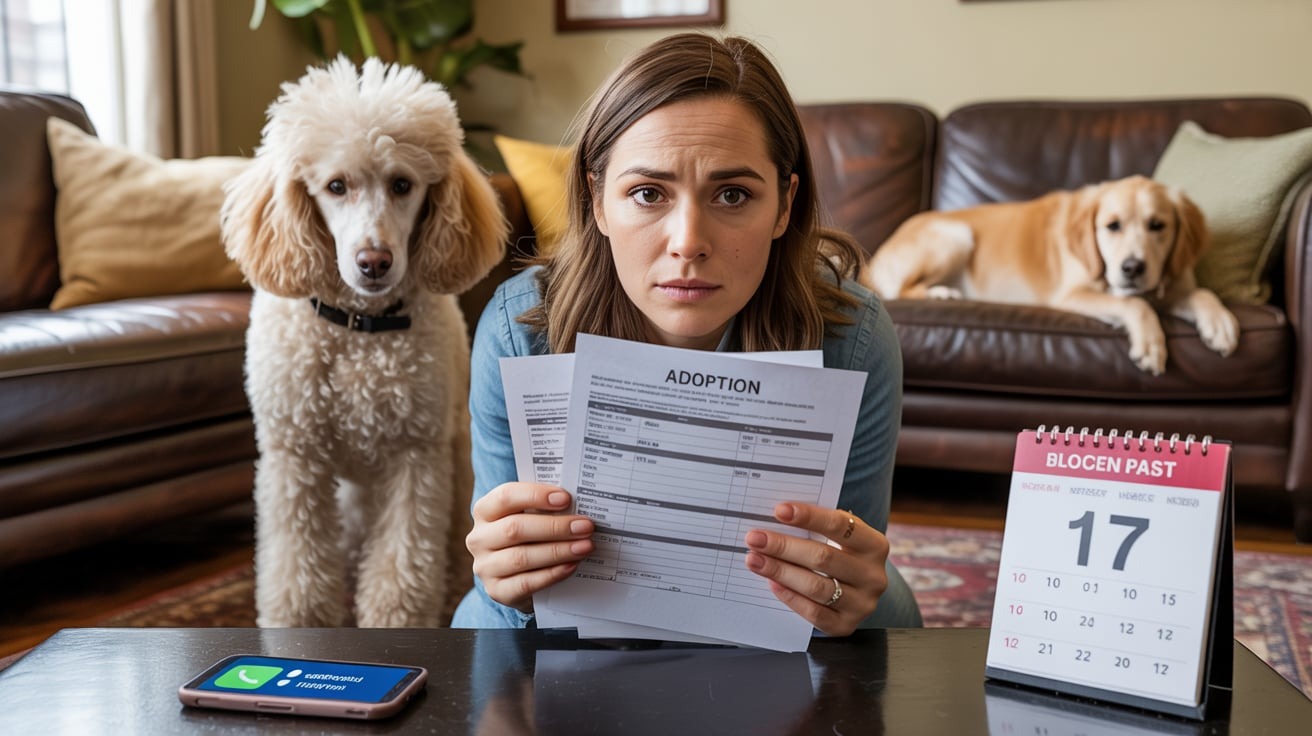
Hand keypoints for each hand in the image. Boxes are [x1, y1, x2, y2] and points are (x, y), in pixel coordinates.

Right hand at [466, 482, 594, 612]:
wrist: (520, 576)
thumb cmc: (530, 536)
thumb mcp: (531, 516)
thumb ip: (546, 508)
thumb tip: (579, 504)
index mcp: (485, 511)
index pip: (505, 496)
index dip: (535, 495)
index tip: (566, 498)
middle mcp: (479, 538)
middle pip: (514, 529)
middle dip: (555, 527)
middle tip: (585, 526)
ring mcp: (485, 567)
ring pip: (521, 557)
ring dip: (558, 551)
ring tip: (585, 546)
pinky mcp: (496, 591)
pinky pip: (526, 583)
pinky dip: (551, 574)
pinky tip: (571, 566)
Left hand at [743, 503, 888, 635]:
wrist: (858, 592)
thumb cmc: (841, 555)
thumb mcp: (840, 538)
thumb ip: (817, 527)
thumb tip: (778, 516)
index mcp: (874, 545)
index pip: (840, 525)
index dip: (809, 517)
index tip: (780, 510)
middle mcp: (873, 575)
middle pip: (823, 557)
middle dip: (784, 546)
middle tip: (755, 538)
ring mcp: (862, 603)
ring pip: (816, 586)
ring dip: (780, 571)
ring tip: (755, 560)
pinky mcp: (846, 625)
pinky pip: (814, 613)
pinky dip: (790, 597)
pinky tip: (772, 583)